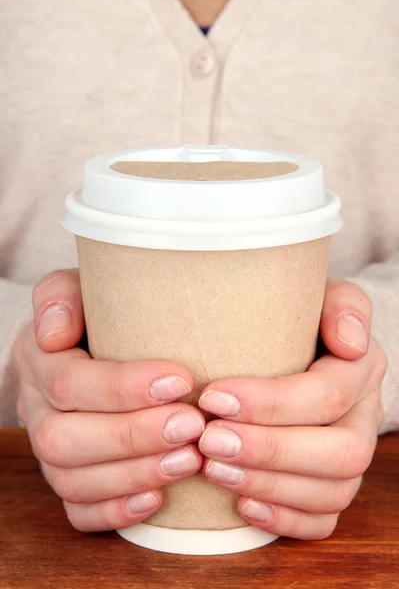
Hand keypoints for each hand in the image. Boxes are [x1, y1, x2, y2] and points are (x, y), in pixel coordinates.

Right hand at [13, 270, 203, 531]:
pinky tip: (158, 499)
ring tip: (189, 460)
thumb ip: (62, 296)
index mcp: (39, 361)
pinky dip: (116, 511)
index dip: (123, 388)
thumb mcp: (80, 288)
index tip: (181, 380)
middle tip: (192, 427)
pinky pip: (77, 511)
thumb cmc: (96, 314)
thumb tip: (55, 331)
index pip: (70, 383)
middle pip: (65, 440)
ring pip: (72, 481)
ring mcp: (50, 451)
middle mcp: (37, 410)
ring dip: (133, 474)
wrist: (89, 343)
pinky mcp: (69, 478)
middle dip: (132, 437)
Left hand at [198, 279, 386, 539]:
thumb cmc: (297, 316)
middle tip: (210, 441)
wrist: (299, 342)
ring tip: (214, 470)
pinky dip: (284, 518)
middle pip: (341, 452)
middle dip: (271, 451)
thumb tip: (350, 341)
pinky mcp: (333, 486)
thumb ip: (341, 304)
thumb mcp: (319, 293)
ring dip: (270, 485)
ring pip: (333, 491)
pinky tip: (242, 505)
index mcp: (361, 368)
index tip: (214, 397)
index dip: (272, 403)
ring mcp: (352, 457)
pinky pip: (324, 520)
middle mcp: (364, 417)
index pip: (328, 394)